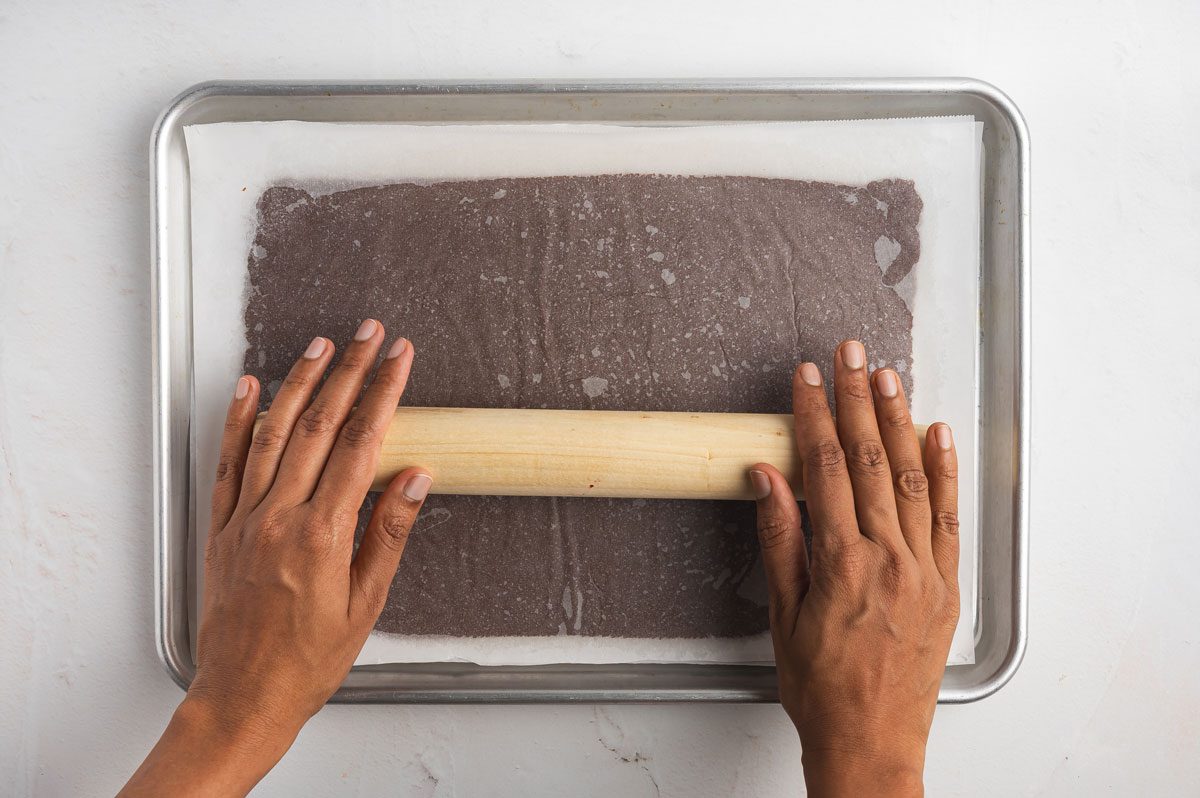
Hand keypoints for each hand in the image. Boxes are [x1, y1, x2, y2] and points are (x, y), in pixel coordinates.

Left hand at [123, 320, 431, 796]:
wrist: (243, 696)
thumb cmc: (308, 660)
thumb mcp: (367, 603)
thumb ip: (389, 533)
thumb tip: (414, 478)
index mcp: (322, 535)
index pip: (359, 444)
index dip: (383, 394)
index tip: (398, 359)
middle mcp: (279, 517)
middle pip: (318, 425)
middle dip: (349, 372)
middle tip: (369, 334)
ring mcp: (245, 518)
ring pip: (272, 433)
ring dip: (299, 382)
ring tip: (321, 346)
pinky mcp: (222, 527)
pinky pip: (229, 461)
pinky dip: (238, 419)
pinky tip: (248, 388)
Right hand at [749, 340, 958, 797]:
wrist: (871, 742)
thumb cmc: (822, 688)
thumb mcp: (783, 614)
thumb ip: (781, 539)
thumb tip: (769, 479)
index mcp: (841, 562)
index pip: (826, 466)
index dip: (814, 415)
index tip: (807, 378)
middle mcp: (888, 558)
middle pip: (872, 459)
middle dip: (857, 399)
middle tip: (851, 354)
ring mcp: (924, 569)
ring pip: (912, 477)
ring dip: (899, 421)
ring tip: (888, 377)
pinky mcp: (947, 585)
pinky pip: (949, 517)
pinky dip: (946, 471)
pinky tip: (938, 434)